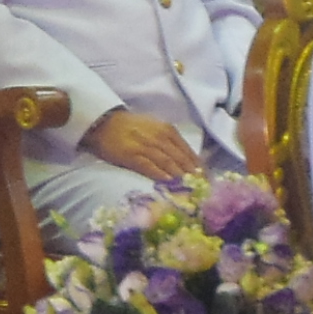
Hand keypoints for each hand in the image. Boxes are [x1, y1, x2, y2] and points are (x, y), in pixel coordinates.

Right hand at [80, 107, 198, 181]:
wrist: (104, 122)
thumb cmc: (131, 127)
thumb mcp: (155, 129)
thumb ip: (170, 143)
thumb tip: (186, 163)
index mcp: (168, 131)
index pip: (189, 152)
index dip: (199, 168)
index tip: (207, 181)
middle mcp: (160, 137)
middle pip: (182, 160)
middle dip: (194, 176)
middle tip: (202, 190)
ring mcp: (146, 146)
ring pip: (169, 164)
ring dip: (181, 178)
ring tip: (190, 191)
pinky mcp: (132, 155)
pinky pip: (150, 167)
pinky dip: (161, 176)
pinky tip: (170, 184)